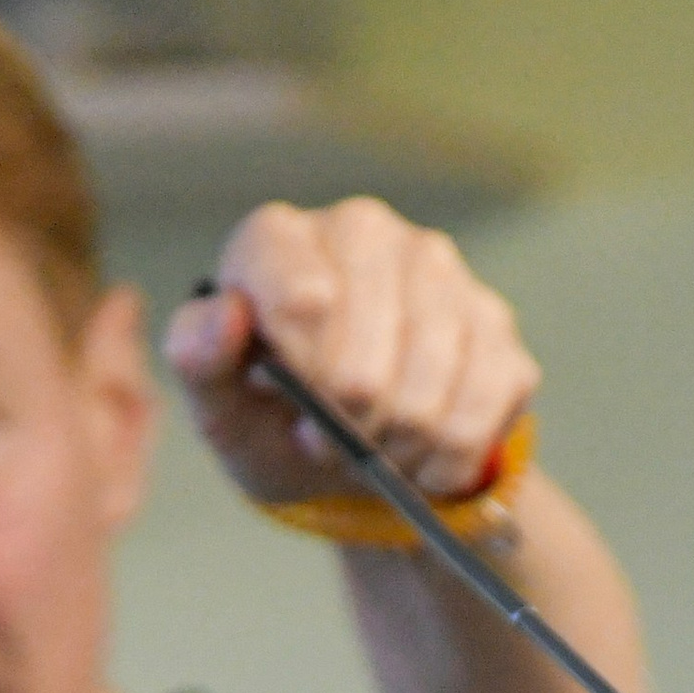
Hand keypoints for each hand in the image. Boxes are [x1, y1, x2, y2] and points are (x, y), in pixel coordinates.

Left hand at [165, 198, 539, 511]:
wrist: (354, 461)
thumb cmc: (275, 425)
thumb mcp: (221, 410)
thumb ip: (199, 360)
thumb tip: (226, 315)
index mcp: (281, 239)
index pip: (301, 300)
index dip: (301, 379)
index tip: (289, 403)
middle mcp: (364, 231)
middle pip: (365, 366)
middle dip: (346, 431)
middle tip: (331, 440)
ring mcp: (439, 270)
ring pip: (429, 393)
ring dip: (398, 449)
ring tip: (376, 449)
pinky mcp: (494, 323)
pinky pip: (482, 409)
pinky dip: (448, 458)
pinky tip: (423, 456)